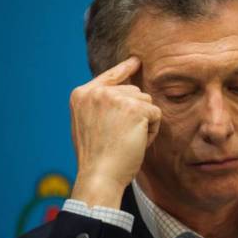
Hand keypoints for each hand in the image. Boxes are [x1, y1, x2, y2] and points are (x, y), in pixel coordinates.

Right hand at [69, 56, 160, 208]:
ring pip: (146, 102)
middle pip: (133, 91)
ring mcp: (115, 98)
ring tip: (127, 140)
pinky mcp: (135, 109)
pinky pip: (156, 114)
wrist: (99, 176)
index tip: (136, 61)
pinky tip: (137, 142)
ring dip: (144, 123)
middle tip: (120, 138)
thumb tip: (124, 91)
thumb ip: (100, 105)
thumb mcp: (87, 124)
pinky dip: (153, 131)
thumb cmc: (96, 157)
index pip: (109, 76)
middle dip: (135, 114)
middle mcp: (97, 92)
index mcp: (81, 95)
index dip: (125, 69)